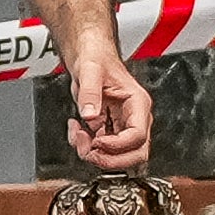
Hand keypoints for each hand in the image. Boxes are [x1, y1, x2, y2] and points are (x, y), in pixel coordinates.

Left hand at [61, 44, 155, 168]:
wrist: (89, 55)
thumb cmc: (97, 57)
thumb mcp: (91, 70)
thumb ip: (90, 93)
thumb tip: (89, 115)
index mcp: (137, 103)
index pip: (138, 135)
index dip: (117, 145)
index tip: (98, 142)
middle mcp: (134, 117)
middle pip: (136, 154)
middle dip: (111, 159)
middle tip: (90, 152)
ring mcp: (122, 125)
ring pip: (119, 156)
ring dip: (97, 154)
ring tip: (79, 136)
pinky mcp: (109, 130)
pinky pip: (102, 149)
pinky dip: (86, 146)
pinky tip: (76, 130)